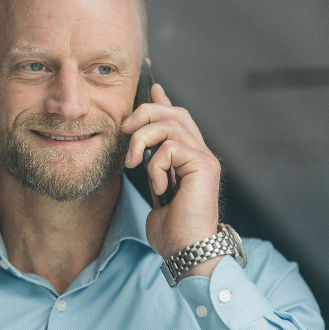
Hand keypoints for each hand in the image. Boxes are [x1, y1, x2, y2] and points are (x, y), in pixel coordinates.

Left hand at [122, 83, 223, 276]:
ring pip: (168, 124)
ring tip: (134, 165)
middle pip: (173, 111)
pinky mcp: (204, 164)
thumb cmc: (171, 229)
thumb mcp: (153, 190)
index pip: (176, 114)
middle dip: (143, 113)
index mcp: (188, 155)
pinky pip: (169, 147)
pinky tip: (160, 188)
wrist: (186, 251)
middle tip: (124, 130)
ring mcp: (204, 157)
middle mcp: (200, 151)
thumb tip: (137, 147)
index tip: (148, 79)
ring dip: (142, 141)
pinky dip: (155, 167)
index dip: (160, 96)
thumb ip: (150, 165)